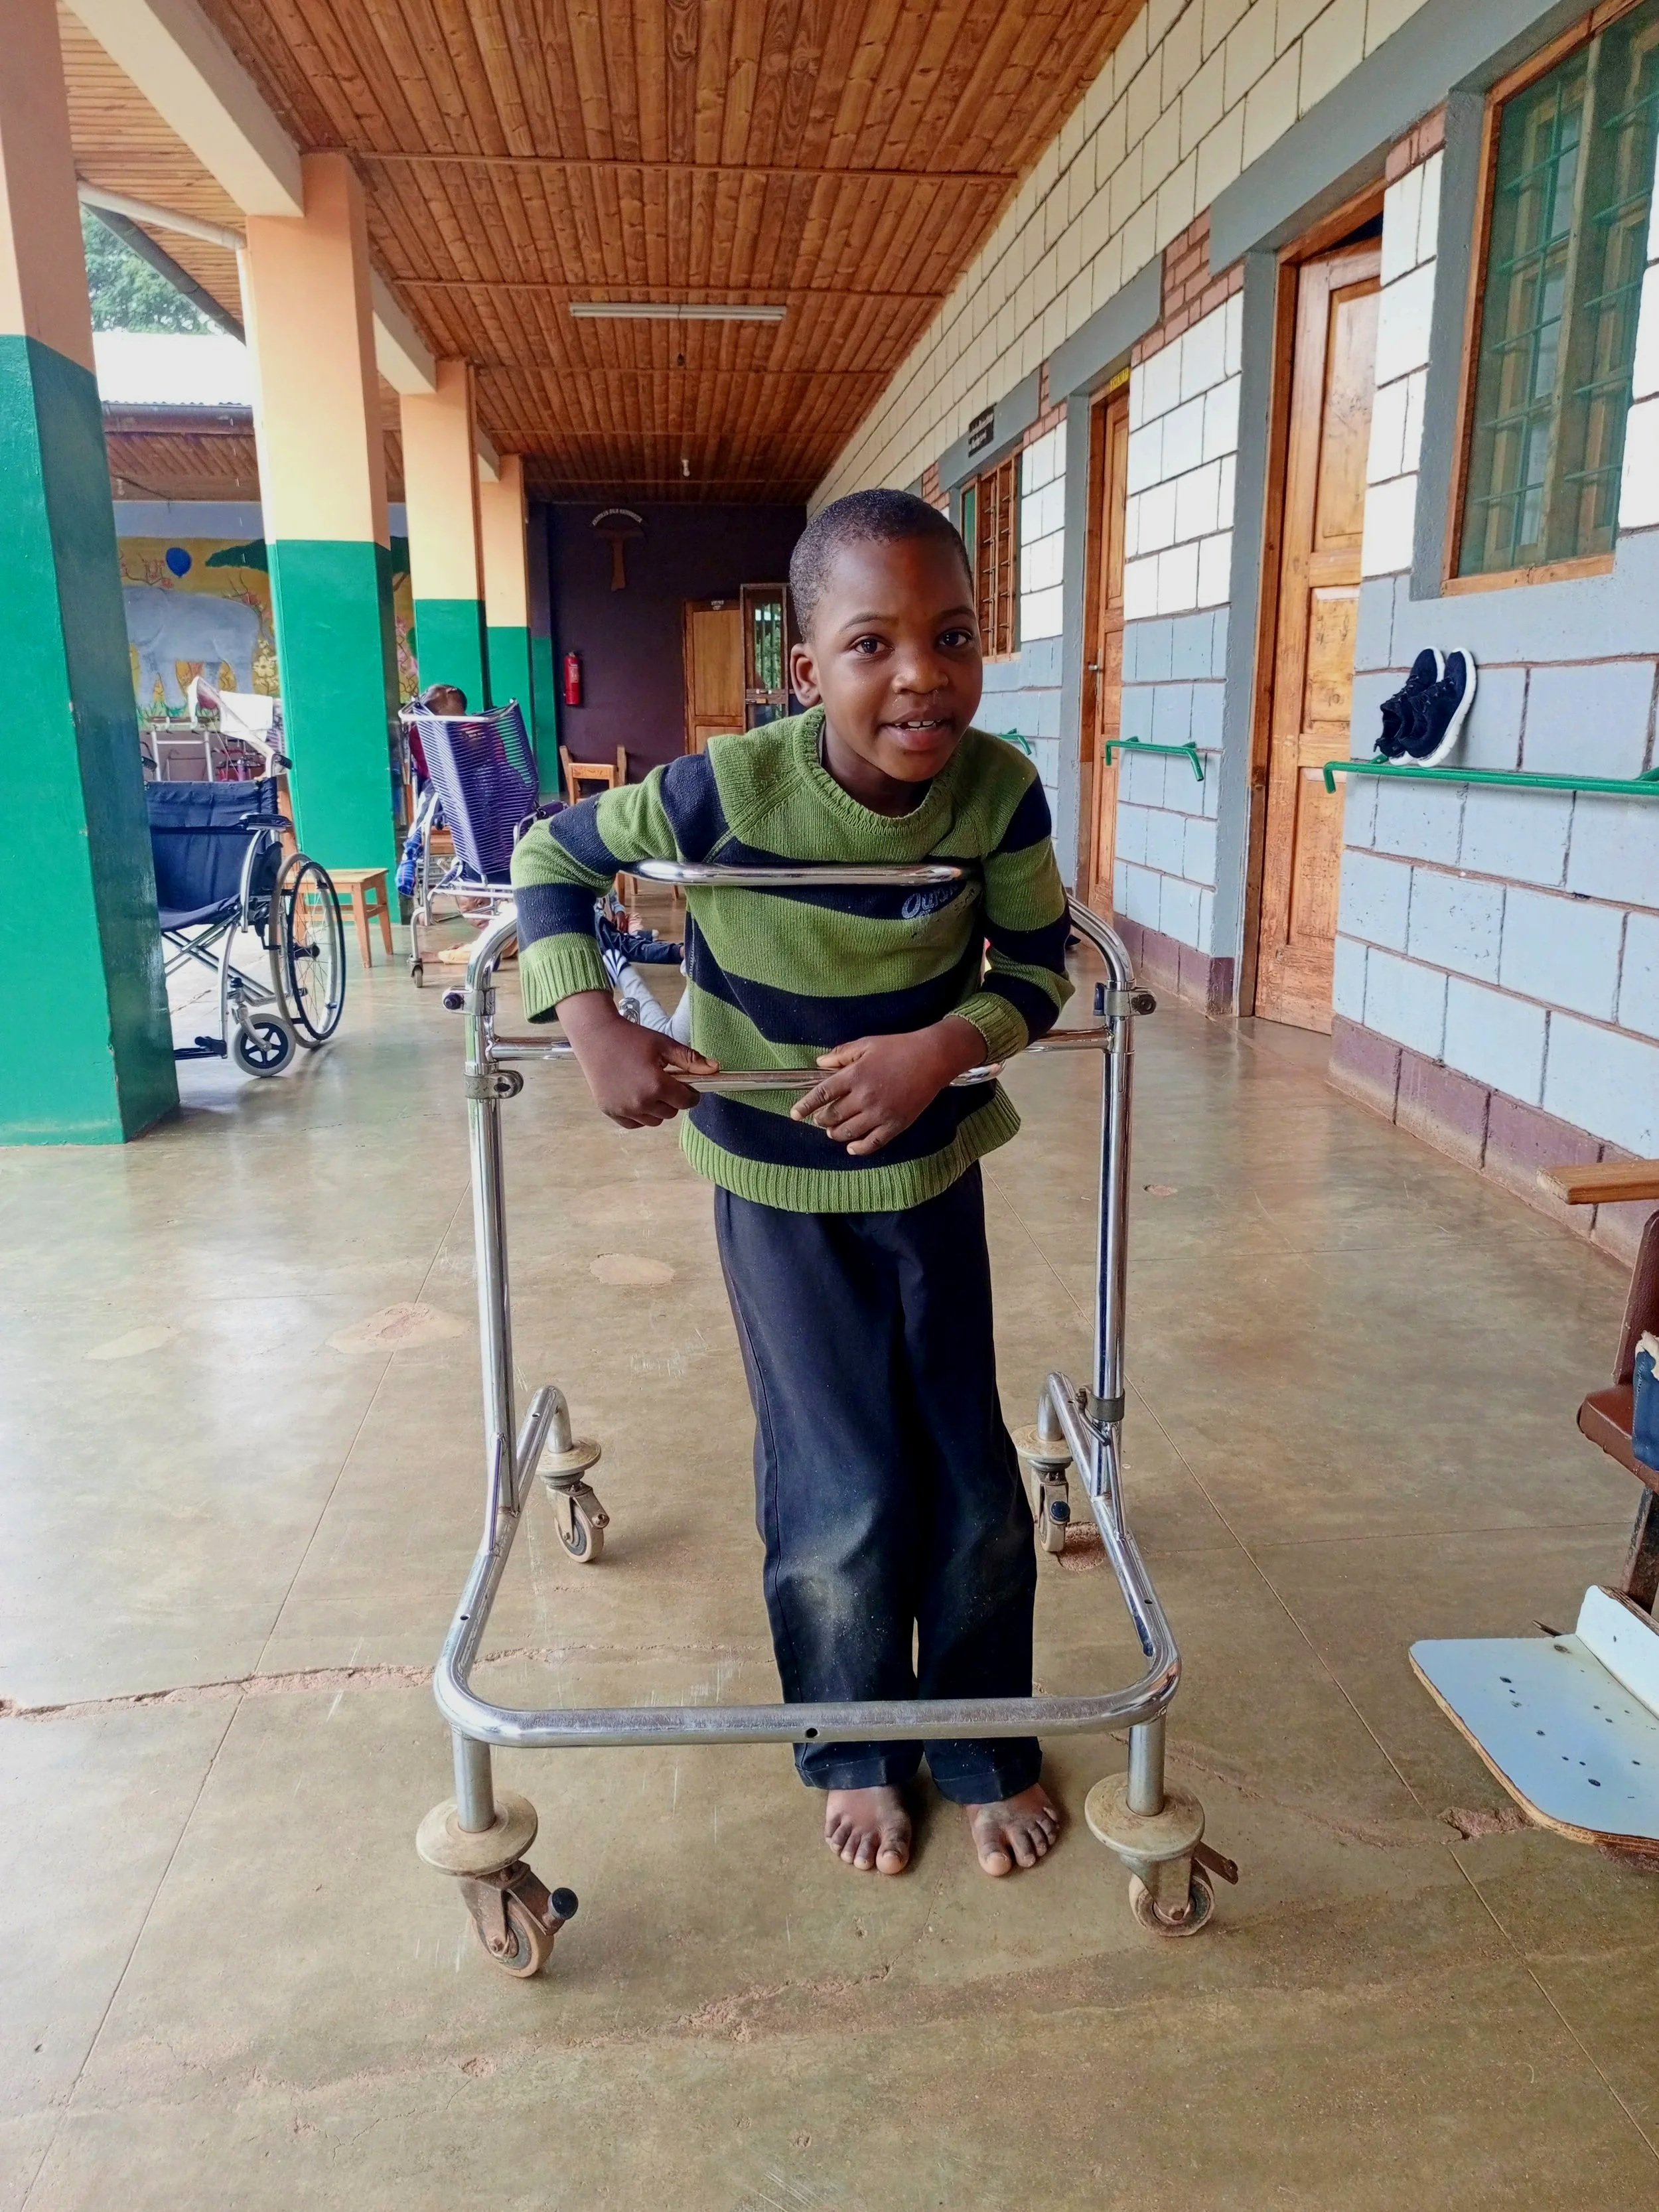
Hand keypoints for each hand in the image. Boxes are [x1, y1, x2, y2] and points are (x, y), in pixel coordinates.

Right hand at [558, 991, 718, 1127]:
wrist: (595, 1036)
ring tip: (649, 1087)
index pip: (687, 1101)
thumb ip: (690, 1059)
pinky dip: (640, 1115)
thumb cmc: (630, 1037)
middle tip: (665, 1081)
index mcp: (656, 1085)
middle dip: (673, 1099)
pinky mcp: (610, 1111)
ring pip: (654, 1120)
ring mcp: (623, 1109)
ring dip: (657, 1108)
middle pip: (671, 1112)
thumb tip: (715, 1068)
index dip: (691, 1094)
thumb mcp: (664, 1044)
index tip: (687, 1086)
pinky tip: (636, 1096)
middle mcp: (640, 1102)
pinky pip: (635, 1124)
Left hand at [789, 1017, 986, 1156]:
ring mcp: (880, 1113)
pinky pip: (872, 1143)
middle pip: (833, 1116)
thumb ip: (841, 1054)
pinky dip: (859, 1148)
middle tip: (819, 1119)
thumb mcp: (867, 1044)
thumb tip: (819, 1063)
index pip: (821, 1094)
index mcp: (855, 1075)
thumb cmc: (899, 1047)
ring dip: (836, 1133)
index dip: (805, 1106)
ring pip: (849, 1132)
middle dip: (821, 1119)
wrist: (932, 1058)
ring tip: (832, 1131)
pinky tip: (852, 1148)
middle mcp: (864, 1097)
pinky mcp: (895, 1124)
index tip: (795, 1114)